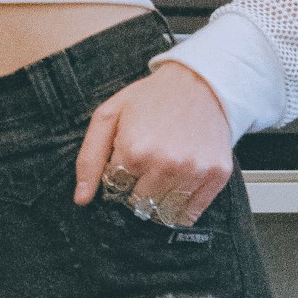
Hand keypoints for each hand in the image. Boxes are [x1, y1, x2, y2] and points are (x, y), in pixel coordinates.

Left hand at [73, 61, 232, 224]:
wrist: (199, 83)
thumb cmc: (151, 98)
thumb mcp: (110, 114)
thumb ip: (89, 157)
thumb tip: (81, 198)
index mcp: (134, 150)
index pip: (115, 190)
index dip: (118, 176)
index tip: (126, 163)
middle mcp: (165, 165)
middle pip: (139, 205)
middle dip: (137, 189)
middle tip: (145, 166)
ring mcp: (193, 172)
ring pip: (164, 213)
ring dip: (159, 199)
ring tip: (162, 172)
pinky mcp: (216, 176)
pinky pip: (191, 214)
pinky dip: (181, 207)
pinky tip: (179, 182)